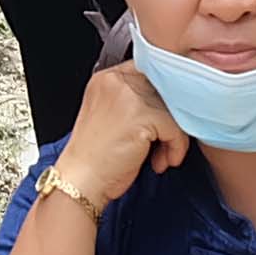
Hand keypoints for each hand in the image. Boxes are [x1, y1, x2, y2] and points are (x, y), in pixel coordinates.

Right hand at [51, 60, 189, 209]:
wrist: (79, 182)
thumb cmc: (94, 159)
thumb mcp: (110, 117)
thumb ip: (134, 102)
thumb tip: (169, 102)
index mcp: (105, 79)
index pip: (149, 72)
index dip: (162, 97)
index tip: (163, 120)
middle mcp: (115, 82)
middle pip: (164, 89)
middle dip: (169, 119)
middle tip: (164, 143)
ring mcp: (127, 96)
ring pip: (173, 107)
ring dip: (174, 136)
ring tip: (161, 155)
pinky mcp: (139, 116)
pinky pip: (174, 126)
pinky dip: (175, 147)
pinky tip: (161, 162)